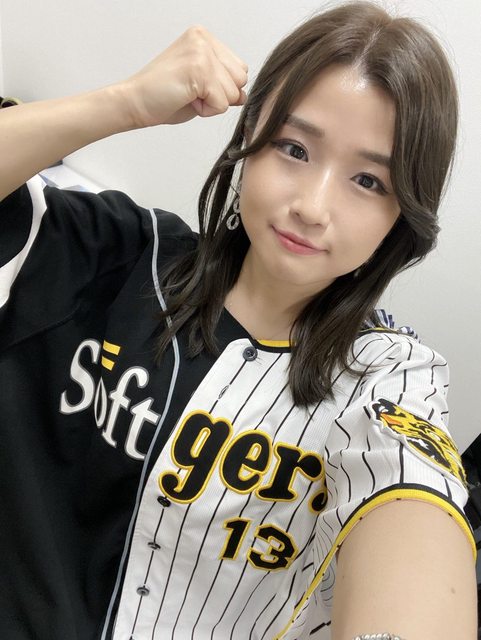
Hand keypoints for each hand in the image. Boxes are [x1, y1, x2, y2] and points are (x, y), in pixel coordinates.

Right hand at [120, 26, 247, 127]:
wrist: (134, 102)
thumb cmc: (162, 96)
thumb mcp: (201, 87)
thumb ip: (223, 86)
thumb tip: (244, 96)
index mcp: (204, 38)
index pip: (239, 70)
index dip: (220, 88)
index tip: (193, 86)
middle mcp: (204, 40)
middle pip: (240, 79)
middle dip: (220, 95)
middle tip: (190, 92)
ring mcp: (202, 52)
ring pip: (233, 93)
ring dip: (212, 103)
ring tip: (187, 95)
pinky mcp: (199, 69)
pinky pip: (222, 103)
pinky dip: (206, 111)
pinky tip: (185, 99)